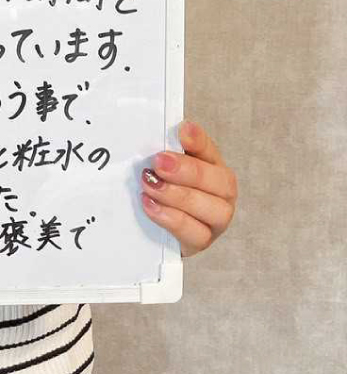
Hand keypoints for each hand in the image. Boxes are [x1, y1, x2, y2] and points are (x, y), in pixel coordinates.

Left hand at [139, 120, 236, 258]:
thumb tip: (161, 135)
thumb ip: (167, 151)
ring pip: (209, 208)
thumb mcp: (165, 167)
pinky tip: (151, 206)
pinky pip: (194, 233)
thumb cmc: (166, 190)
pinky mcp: (203, 242)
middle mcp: (222, 192)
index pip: (209, 149)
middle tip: (158, 162)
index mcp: (214, 166)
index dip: (198, 139)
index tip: (182, 131)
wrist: (162, 230)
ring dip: (176, 195)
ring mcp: (217, 220)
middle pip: (216, 180)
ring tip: (150, 185)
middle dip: (186, 170)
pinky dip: (171, 218)